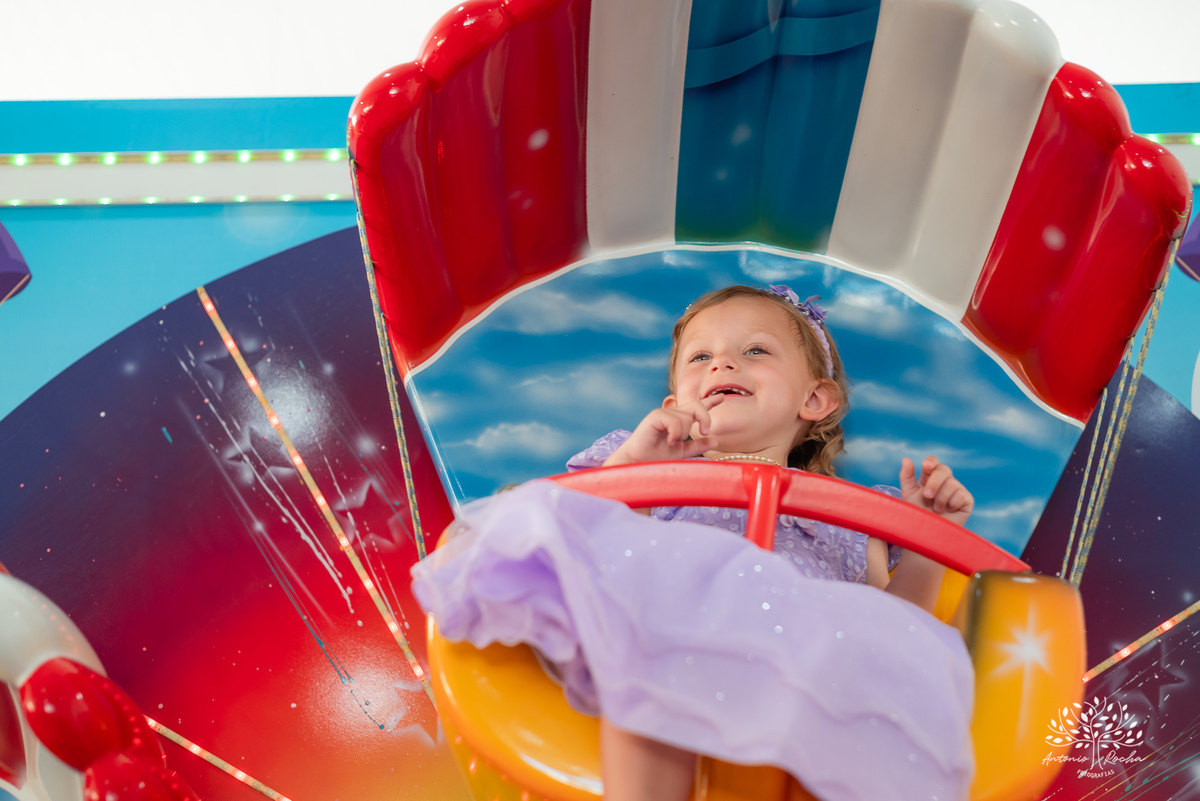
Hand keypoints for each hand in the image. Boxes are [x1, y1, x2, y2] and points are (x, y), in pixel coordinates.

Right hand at [604, 396, 725, 465]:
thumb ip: (697, 446)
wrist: (638, 464)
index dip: (710, 402)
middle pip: (696, 406)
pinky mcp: (655, 416)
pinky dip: (675, 433)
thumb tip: (715, 440)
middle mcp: (672, 415)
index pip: (697, 408)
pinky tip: (668, 440)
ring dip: (683, 433)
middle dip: (705, 416)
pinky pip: (675, 420)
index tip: (722, 397)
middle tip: (706, 431)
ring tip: (671, 442)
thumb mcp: (682, 453)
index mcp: (679, 422)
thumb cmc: (656, 459)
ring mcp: (663, 414)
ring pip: (686, 417)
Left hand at [899, 456, 973, 526]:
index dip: (931, 462)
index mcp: (929, 478)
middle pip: (943, 469)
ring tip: (936, 510)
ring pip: (951, 483)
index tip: (926, 466)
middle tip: (927, 496)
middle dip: (934, 482)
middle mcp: (944, 482)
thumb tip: (906, 459)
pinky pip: (961, 494)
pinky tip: (948, 512)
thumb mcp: (909, 495)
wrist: (927, 535)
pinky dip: (951, 504)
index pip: (933, 463)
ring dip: (940, 498)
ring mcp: (956, 490)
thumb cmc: (917, 516)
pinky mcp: (967, 500)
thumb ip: (907, 477)